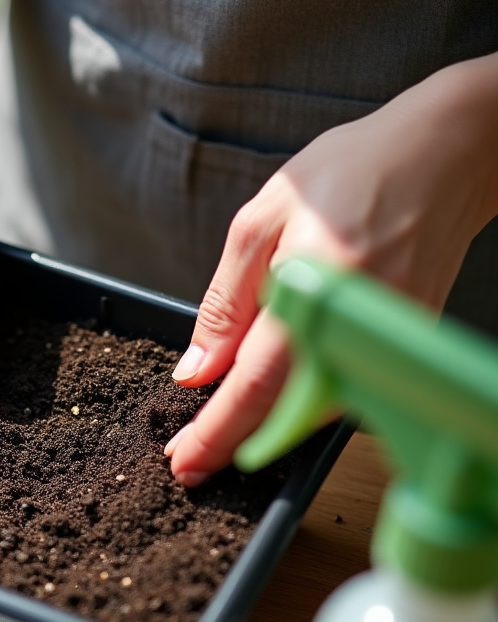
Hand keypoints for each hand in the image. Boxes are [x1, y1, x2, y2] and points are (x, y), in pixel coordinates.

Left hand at [165, 53, 497, 483]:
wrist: (438, 159)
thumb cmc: (347, 176)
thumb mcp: (257, 225)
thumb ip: (225, 304)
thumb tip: (197, 371)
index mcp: (314, 291)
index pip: (257, 386)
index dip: (218, 433)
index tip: (184, 462)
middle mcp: (355, 327)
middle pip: (288, 412)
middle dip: (234, 442)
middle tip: (191, 455)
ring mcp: (385, 341)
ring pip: (318, 410)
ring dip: (266, 426)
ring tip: (220, 428)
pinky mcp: (401, 343)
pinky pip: (344, 388)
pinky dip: (301, 401)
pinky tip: (270, 394)